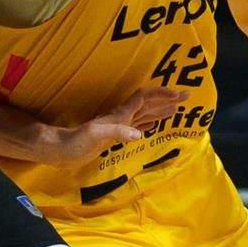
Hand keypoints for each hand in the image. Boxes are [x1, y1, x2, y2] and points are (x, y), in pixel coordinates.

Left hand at [41, 87, 181, 162]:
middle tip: (186, 96)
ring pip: (144, 115)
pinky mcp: (114, 137)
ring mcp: (118, 127)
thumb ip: (116, 132)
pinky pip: (137, 127)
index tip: (177, 95)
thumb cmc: (75, 142)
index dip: (160, 95)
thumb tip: (138, 134)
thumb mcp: (95, 135)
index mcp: (120, 115)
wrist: (61, 151)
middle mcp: (122, 118)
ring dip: (160, 110)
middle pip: (148, 104)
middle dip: (167, 100)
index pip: (144, 99)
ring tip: (176, 109)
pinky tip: (152, 126)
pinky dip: (148, 125)